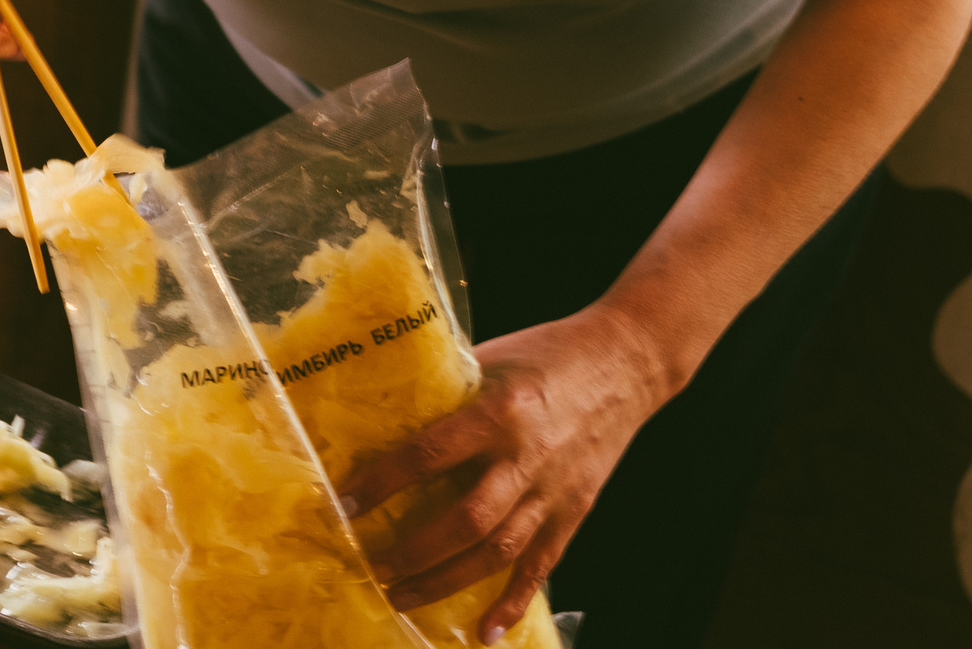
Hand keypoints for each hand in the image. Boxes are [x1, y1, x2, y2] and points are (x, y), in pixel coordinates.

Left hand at [337, 305, 679, 642]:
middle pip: (466, 520)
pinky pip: (541, 564)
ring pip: (498, 552)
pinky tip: (485, 632)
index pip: (430, 454)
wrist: (626, 362)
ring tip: (402, 597)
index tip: (345, 502)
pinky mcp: (575, 510)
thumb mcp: (492, 357)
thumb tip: (386, 408)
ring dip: (446, 581)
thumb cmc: (549, 351)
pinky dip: (513, 602)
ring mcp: (554, 490)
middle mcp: (526, 457)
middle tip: (372, 566)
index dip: (383, 482)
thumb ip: (448, 390)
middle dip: (414, 551)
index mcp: (499, 411)